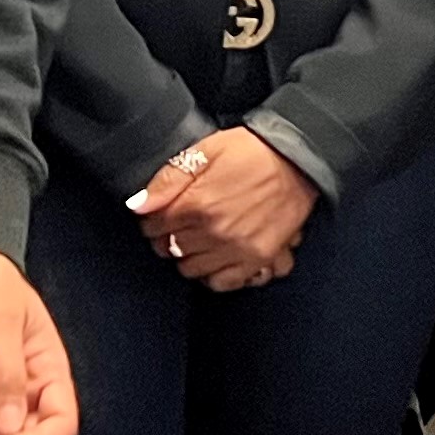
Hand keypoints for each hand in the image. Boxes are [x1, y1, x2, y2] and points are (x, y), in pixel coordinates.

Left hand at [130, 128, 317, 287]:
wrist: (298, 160)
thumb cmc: (251, 151)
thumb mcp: (205, 151)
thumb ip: (168, 179)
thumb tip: (137, 205)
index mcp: (198, 204)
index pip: (154, 226)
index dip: (152, 219)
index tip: (158, 214)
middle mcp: (216, 232)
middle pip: (170, 250)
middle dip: (167, 237)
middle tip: (177, 224)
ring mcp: (238, 250)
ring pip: (192, 269)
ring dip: (188, 255)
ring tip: (197, 238)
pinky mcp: (258, 259)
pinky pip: (223, 283)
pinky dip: (214, 274)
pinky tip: (215, 256)